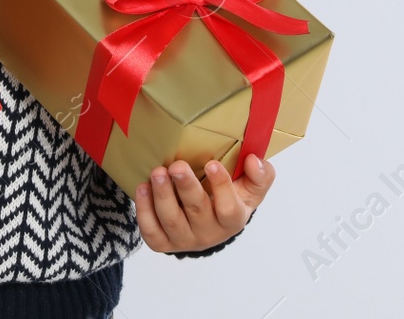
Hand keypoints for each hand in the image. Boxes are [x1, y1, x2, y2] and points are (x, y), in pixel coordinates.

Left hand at [134, 153, 274, 252]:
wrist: (211, 224)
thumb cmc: (231, 198)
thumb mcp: (251, 188)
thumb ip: (261, 175)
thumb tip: (254, 160)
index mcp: (233, 219)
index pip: (229, 208)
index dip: (221, 187)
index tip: (212, 163)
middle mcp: (209, 234)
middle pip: (197, 212)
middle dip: (186, 187)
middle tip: (176, 166)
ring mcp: (185, 240)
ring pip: (172, 221)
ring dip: (163, 196)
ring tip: (157, 173)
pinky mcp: (164, 243)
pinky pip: (152, 232)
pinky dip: (145, 211)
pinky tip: (143, 188)